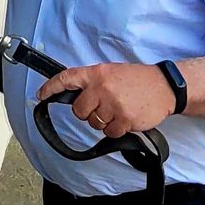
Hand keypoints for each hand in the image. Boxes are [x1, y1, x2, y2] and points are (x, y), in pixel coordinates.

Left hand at [37, 63, 174, 138]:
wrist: (165, 86)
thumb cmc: (138, 79)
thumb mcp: (112, 72)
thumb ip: (93, 82)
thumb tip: (75, 96)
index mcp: (97, 73)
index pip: (67, 78)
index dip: (51, 88)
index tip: (40, 96)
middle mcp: (102, 87)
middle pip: (79, 110)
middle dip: (88, 112)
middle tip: (104, 105)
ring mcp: (113, 104)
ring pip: (94, 123)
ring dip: (104, 121)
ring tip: (119, 109)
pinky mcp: (124, 119)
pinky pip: (109, 132)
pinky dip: (116, 129)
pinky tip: (126, 117)